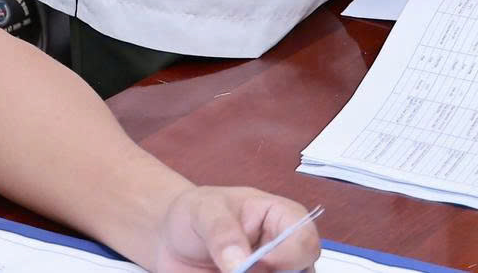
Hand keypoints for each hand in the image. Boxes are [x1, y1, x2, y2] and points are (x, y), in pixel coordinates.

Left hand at [150, 187, 320, 272]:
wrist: (172, 239)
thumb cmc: (196, 213)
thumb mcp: (204, 210)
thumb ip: (222, 231)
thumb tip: (240, 264)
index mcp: (283, 220)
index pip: (305, 242)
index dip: (288, 258)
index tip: (259, 264)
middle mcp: (285, 255)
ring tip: (224, 272)